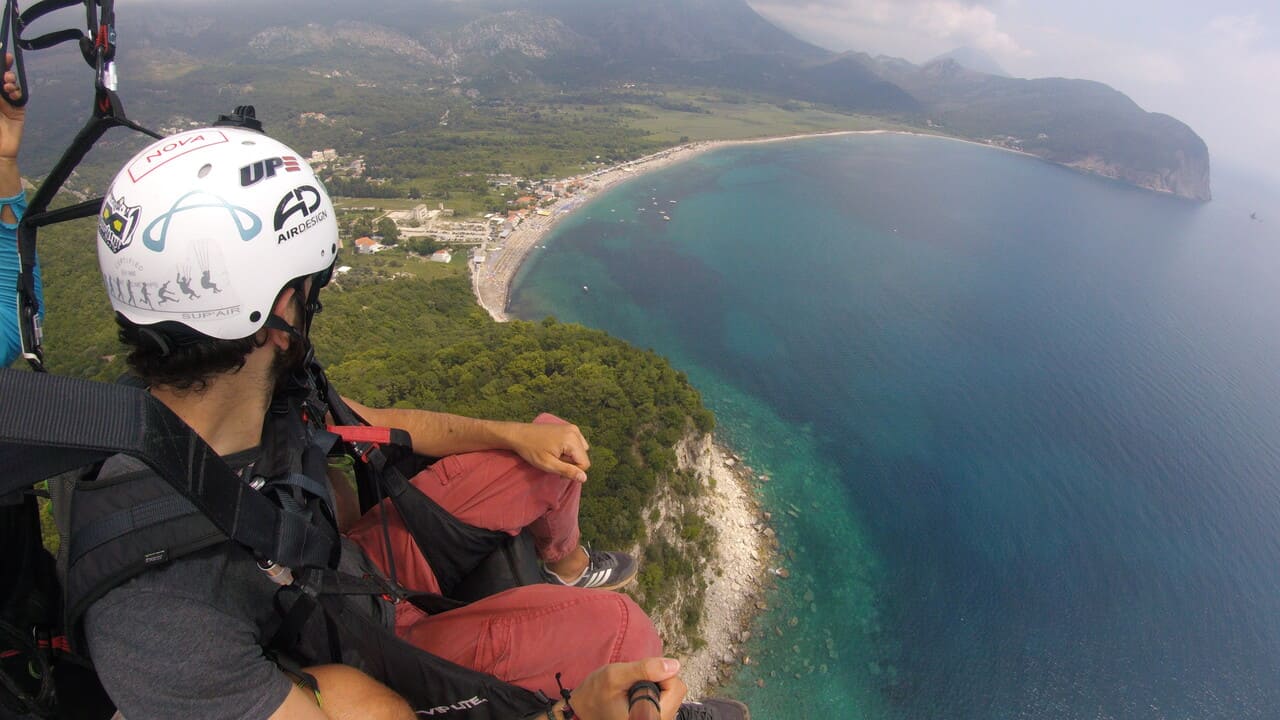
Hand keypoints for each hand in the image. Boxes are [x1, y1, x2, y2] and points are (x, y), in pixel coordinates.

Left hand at [0, 52, 23, 160]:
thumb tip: (1, 82)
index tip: (2, 53)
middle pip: (2, 77)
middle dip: (4, 67)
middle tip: (6, 59)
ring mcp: (6, 102)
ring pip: (11, 84)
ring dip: (10, 79)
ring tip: (7, 82)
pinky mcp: (17, 110)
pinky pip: (19, 97)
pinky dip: (17, 92)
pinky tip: (11, 92)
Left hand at [507, 421, 590, 482]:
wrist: (519, 434)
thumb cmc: (531, 450)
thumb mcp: (549, 464)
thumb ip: (568, 471)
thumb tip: (584, 478)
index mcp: (572, 439)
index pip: (585, 463)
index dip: (573, 471)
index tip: (558, 471)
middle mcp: (575, 431)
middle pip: (583, 456)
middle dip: (572, 463)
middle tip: (555, 462)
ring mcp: (572, 428)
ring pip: (581, 451)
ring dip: (571, 457)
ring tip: (555, 456)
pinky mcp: (568, 428)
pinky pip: (577, 443)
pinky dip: (570, 450)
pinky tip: (557, 450)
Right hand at [567, 658, 686, 719]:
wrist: (581, 710)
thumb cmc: (594, 695)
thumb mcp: (616, 675)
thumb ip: (645, 669)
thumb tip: (674, 665)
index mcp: (648, 716)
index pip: (676, 687)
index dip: (659, 673)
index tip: (639, 675)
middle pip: (676, 691)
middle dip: (658, 679)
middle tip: (634, 681)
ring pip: (671, 694)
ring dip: (655, 685)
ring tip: (633, 688)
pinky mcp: (653, 718)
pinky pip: (664, 699)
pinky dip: (652, 691)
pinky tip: (636, 693)